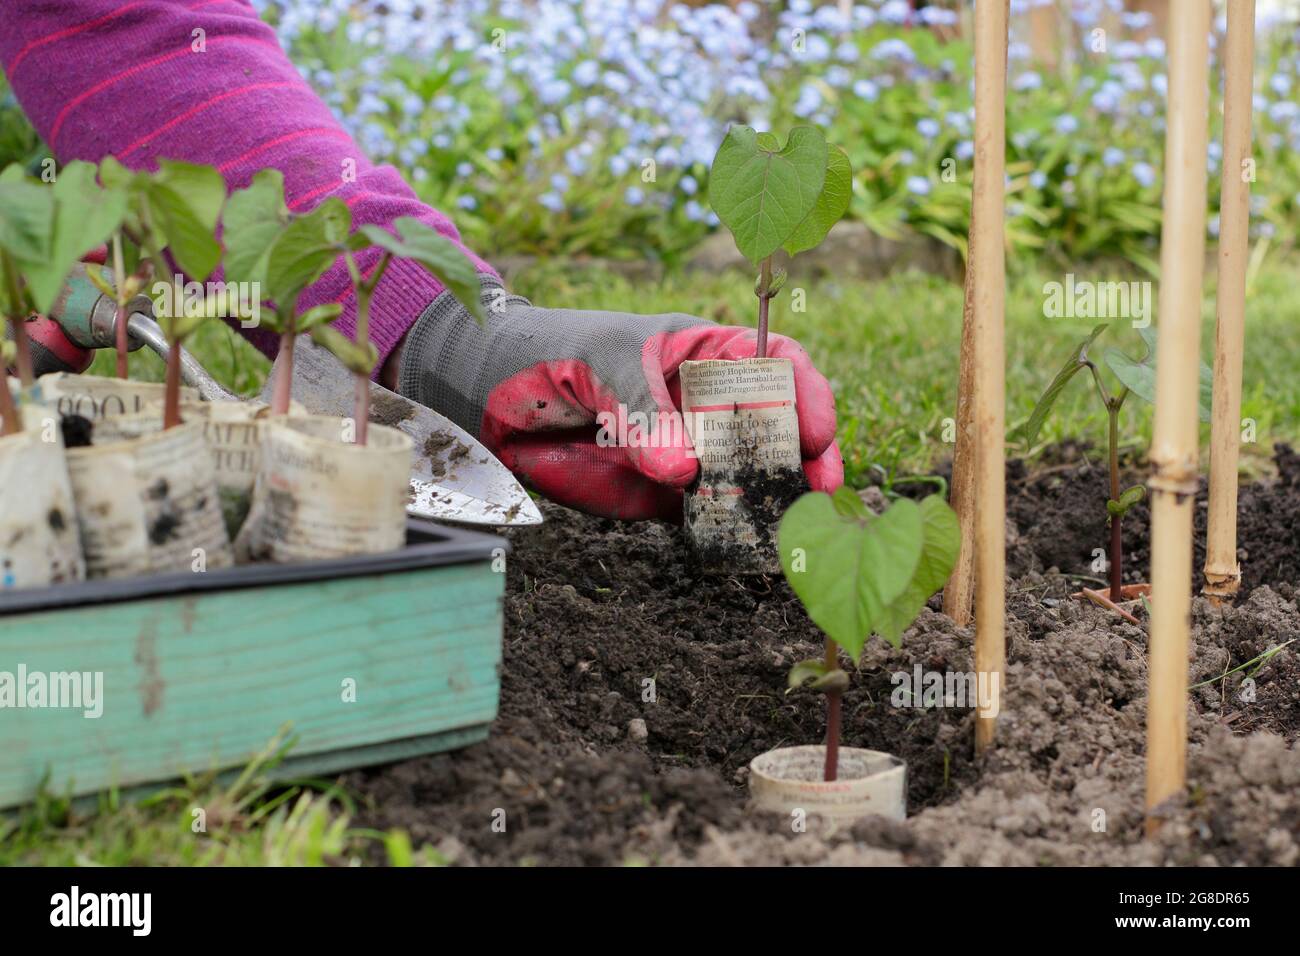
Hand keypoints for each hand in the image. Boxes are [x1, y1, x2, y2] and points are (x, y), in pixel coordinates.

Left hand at [397, 282, 842, 519]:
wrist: (490, 399)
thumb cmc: (550, 354)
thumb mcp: (598, 364)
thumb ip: (641, 413)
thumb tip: (685, 471)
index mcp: (702, 352)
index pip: (774, 362)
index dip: (805, 390)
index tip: (817, 428)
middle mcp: (706, 403)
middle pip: (776, 425)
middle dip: (804, 455)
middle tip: (819, 489)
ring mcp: (688, 450)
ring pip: (748, 476)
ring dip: (774, 499)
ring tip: (792, 524)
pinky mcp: (661, 495)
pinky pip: (707, 514)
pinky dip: (729, 528)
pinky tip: (743, 541)